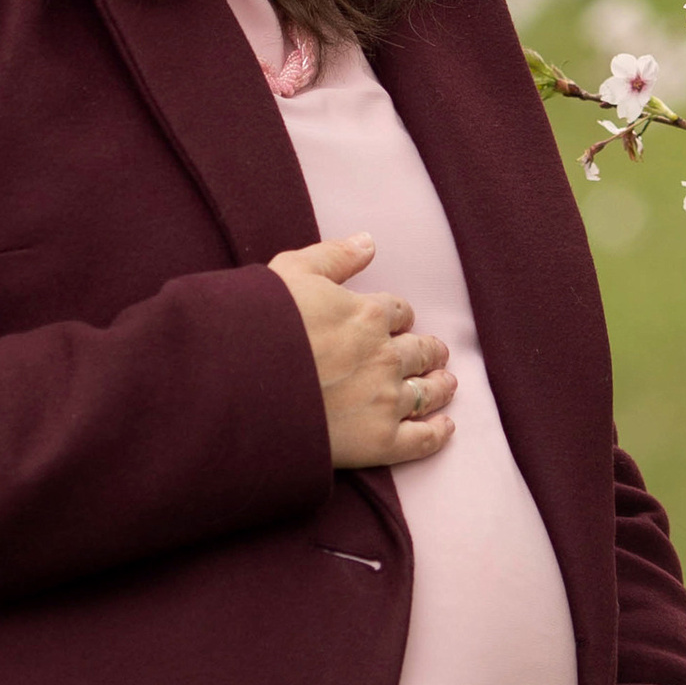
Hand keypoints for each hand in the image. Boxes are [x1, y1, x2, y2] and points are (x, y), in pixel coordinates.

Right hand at [267, 232, 455, 468]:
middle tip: (434, 354)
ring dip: (440, 386)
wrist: (239, 384)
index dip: (399, 317)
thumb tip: (368, 242)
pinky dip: (437, 434)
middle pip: (419, 351)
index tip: (397, 324)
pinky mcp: (379, 442)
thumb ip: (334, 256)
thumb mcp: (292, 271)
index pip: (398, 312)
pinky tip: (445, 429)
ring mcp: (385, 401)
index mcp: (368, 315)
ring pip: (427, 392)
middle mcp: (385, 356)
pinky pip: (422, 439)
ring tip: (446, 384)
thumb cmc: (259, 324)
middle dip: (427, 351)